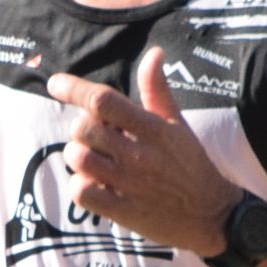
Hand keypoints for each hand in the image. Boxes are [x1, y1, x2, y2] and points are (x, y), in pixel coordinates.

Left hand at [44, 47, 243, 255]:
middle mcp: (140, 154)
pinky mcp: (123, 211)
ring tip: (94, 160)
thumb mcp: (177, 123)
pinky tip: (95, 184)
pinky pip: (82, 193)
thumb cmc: (190, 163)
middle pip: (84, 128)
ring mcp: (130, 184)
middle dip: (80, 128)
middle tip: (96, 137)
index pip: (104, 100)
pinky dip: (80, 186)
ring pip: (78, 158)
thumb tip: (154, 53)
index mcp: (153, 128)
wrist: (211, 214)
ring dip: (77, 156)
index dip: (74, 88)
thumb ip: (158, 89)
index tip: (55, 84)